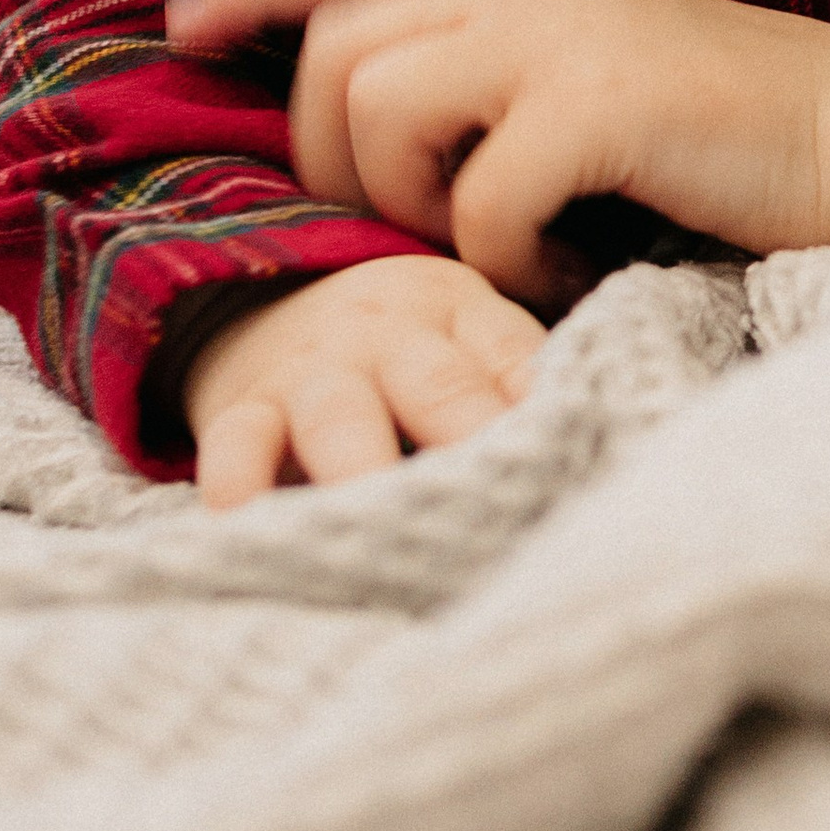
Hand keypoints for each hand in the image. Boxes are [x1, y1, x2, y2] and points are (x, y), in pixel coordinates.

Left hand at [164, 0, 829, 293]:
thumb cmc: (730, 127)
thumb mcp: (598, 60)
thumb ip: (503, 59)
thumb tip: (384, 104)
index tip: (188, 26)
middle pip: (337, 50)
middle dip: (334, 154)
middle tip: (405, 219)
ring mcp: (563, 39)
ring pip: (379, 109)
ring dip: (411, 203)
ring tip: (489, 241)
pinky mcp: (601, 107)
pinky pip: (479, 198)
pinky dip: (503, 256)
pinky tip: (557, 266)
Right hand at [184, 255, 545, 506]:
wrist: (267, 295)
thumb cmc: (401, 344)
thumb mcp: (463, 334)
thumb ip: (513, 384)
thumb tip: (592, 454)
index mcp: (460, 311)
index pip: (515, 360)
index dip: (544, 413)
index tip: (569, 465)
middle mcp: (389, 333)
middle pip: (439, 387)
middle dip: (467, 442)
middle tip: (496, 509)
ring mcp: (315, 369)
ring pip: (341, 418)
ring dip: (363, 472)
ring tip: (383, 535)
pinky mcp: (244, 407)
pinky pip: (237, 444)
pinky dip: (238, 486)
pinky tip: (249, 530)